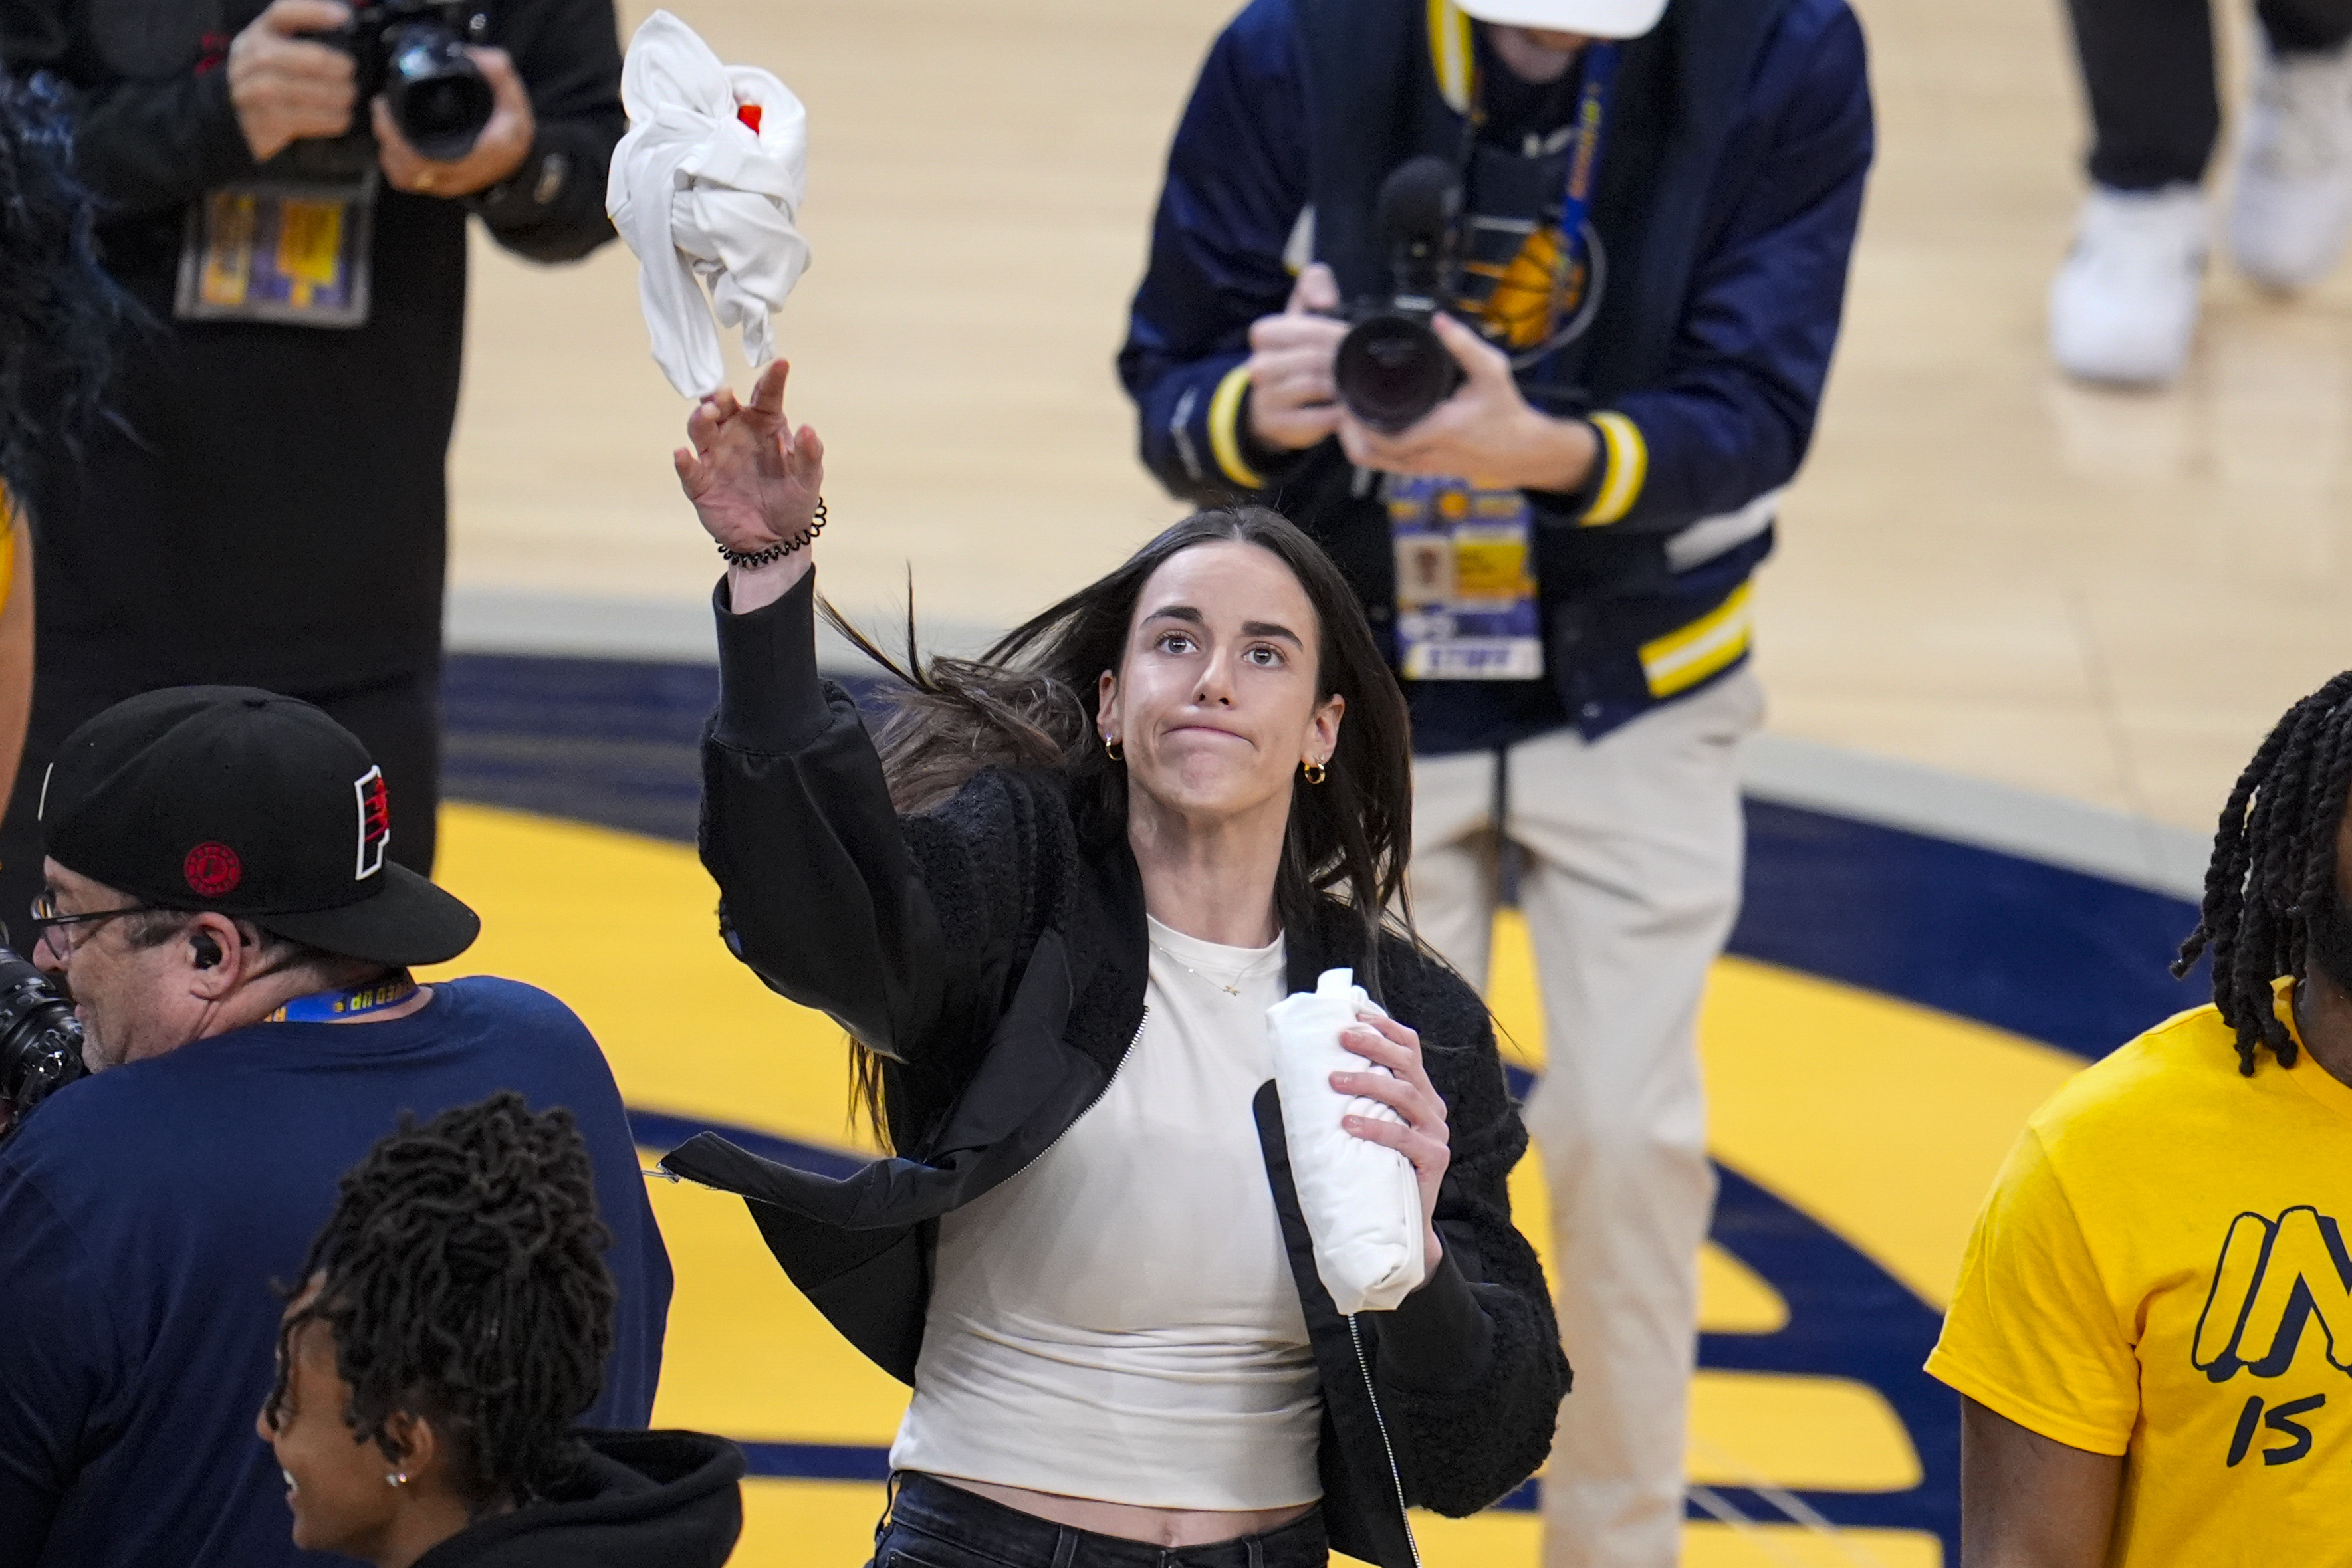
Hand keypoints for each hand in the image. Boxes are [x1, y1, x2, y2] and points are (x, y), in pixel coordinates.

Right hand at [228, 0, 356, 163]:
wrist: (236, 113)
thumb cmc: (271, 74)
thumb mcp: (277, 44)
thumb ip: (304, 30)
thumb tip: (345, 17)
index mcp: (260, 32)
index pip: (284, 13)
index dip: (315, 12)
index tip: (344, 17)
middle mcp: (252, 57)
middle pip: (310, 59)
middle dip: (339, 67)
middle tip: (351, 74)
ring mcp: (253, 90)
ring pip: (308, 91)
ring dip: (337, 96)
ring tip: (349, 96)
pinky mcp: (262, 120)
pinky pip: (304, 119)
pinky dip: (330, 119)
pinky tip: (342, 117)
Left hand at [374, 47, 534, 196]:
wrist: (519, 165)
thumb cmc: (514, 134)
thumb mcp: (515, 101)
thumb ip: (499, 74)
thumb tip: (471, 54)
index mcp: (477, 154)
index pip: (427, 156)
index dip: (398, 136)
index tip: (388, 106)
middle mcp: (459, 174)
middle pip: (408, 167)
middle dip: (387, 136)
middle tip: (381, 108)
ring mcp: (448, 184)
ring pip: (404, 177)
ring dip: (389, 150)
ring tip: (385, 123)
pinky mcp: (440, 187)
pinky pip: (407, 182)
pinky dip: (394, 163)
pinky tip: (393, 144)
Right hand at [675, 359, 825, 610]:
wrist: (776, 541)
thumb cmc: (793, 500)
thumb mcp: (808, 478)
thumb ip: (809, 454)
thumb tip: (808, 429)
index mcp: (765, 425)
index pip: (766, 395)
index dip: (772, 379)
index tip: (782, 364)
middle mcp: (736, 434)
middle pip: (722, 406)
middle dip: (720, 396)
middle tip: (724, 395)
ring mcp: (716, 457)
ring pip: (701, 430)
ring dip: (700, 419)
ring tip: (707, 414)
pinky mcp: (701, 482)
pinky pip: (689, 468)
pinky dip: (684, 461)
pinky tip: (682, 455)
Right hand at [1245, 262, 1348, 451]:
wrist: (1274, 405)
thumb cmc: (1297, 353)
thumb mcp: (1301, 314)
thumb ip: (1314, 284)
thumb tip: (1325, 299)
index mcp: (1265, 333)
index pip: (1310, 330)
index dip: (1338, 335)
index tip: (1355, 341)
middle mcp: (1259, 365)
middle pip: (1315, 358)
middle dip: (1345, 361)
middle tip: (1368, 364)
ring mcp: (1265, 397)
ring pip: (1316, 386)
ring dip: (1343, 386)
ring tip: (1359, 384)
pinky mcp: (1277, 425)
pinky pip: (1317, 418)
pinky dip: (1338, 414)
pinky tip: (1348, 409)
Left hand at [1332, 1013, 1450, 1274]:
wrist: (1402, 1225)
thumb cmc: (1378, 1170)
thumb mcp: (1369, 1127)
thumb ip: (1357, 1101)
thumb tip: (1312, 1072)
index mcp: (1420, 1094)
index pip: (1410, 1048)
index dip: (1386, 1027)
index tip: (1354, 1014)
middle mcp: (1432, 1109)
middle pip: (1407, 1064)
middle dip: (1373, 1045)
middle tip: (1341, 1039)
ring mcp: (1436, 1134)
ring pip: (1405, 1094)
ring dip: (1366, 1082)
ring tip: (1333, 1081)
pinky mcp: (1434, 1159)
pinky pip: (1404, 1137)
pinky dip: (1375, 1127)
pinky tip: (1349, 1123)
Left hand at [1336, 313, 1598, 491]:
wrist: (1520, 450)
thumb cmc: (1505, 411)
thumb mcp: (1492, 371)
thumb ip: (1464, 345)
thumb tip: (1438, 320)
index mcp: (1441, 431)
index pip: (1385, 437)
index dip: (1358, 421)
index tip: (1346, 394)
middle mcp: (1426, 455)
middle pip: (1369, 453)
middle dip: (1348, 427)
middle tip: (1339, 397)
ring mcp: (1421, 466)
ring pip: (1373, 463)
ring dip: (1354, 439)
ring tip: (1346, 409)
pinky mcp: (1420, 469)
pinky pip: (1383, 464)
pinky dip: (1368, 447)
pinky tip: (1362, 425)